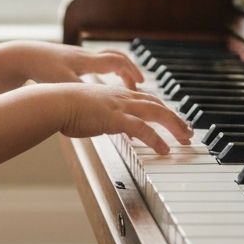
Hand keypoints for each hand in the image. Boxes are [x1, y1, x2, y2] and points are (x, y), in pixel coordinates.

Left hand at [11, 41, 143, 88]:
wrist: (22, 56)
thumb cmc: (41, 68)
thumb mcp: (64, 83)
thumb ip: (83, 92)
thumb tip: (100, 105)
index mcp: (87, 61)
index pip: (118, 61)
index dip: (131, 72)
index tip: (140, 84)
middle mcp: (84, 56)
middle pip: (115, 57)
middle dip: (129, 69)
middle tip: (138, 82)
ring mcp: (75, 57)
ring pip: (103, 59)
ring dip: (115, 70)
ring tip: (120, 84)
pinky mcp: (67, 61)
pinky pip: (91, 63)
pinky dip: (100, 72)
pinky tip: (95, 84)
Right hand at [57, 82, 191, 155]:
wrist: (55, 102)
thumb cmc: (65, 106)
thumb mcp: (89, 110)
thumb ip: (102, 117)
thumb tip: (106, 126)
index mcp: (117, 94)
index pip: (148, 99)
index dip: (163, 109)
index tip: (174, 119)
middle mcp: (122, 97)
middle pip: (158, 105)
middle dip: (176, 118)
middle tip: (188, 132)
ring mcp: (120, 107)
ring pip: (156, 113)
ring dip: (174, 126)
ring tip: (185, 139)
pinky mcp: (115, 118)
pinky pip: (142, 129)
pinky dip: (156, 139)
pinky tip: (165, 149)